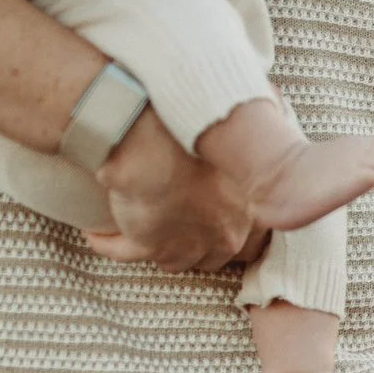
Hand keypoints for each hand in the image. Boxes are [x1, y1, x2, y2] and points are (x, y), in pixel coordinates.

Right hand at [89, 108, 265, 272]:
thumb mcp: (252, 124)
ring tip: (140, 226)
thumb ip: (266, 131)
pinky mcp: (149, 245)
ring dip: (158, 246)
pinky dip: (111, 244)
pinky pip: (126, 253)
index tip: (220, 221)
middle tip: (180, 225)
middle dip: (199, 243)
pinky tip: (98, 233)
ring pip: (175, 260)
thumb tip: (276, 112)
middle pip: (215, 257)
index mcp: (255, 212)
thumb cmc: (205, 124)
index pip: (255, 244)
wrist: (156, 136)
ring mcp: (189, 244)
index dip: (236, 233)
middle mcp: (227, 235)